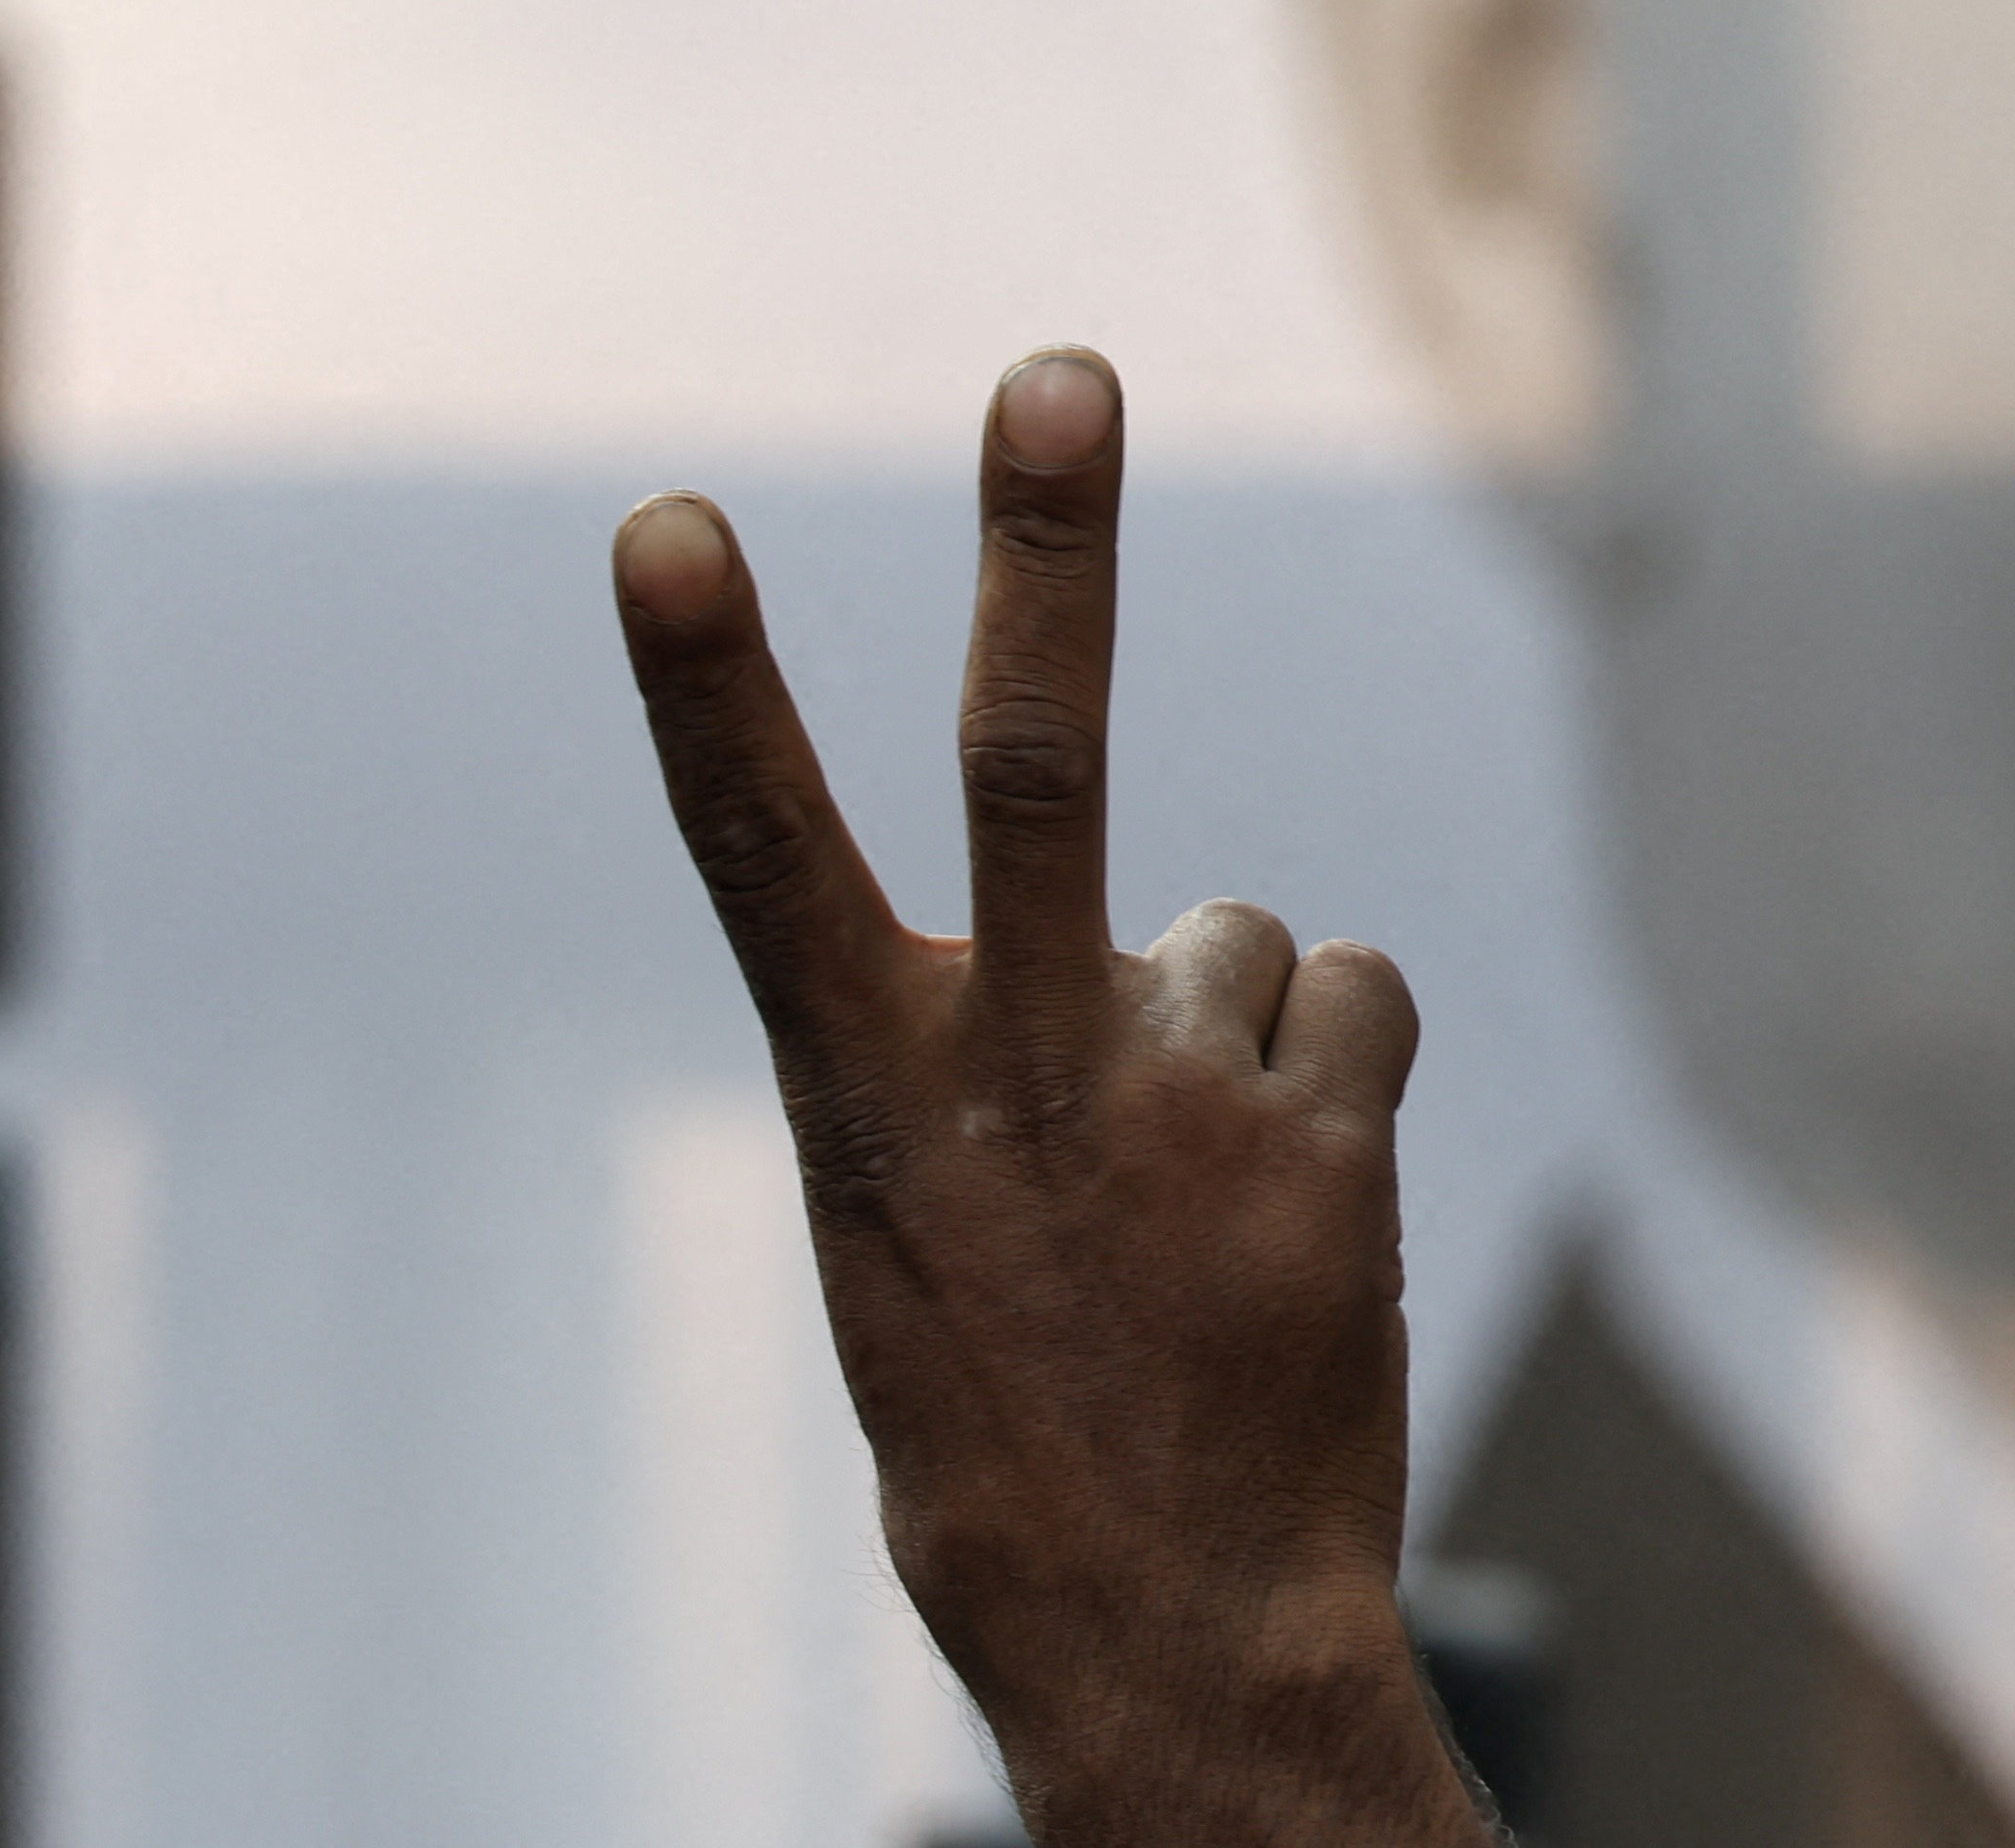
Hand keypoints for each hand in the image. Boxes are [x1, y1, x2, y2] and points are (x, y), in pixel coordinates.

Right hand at [611, 349, 1492, 1847]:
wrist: (1181, 1643)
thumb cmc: (1023, 1421)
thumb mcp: (925, 1231)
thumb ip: (984, 1055)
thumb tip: (1158, 916)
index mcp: (872, 1097)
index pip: (761, 856)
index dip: (712, 683)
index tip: (663, 519)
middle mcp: (1022, 1075)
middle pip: (1038, 762)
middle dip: (1045, 551)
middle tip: (1056, 371)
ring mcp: (1186, 1106)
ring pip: (1238, 936)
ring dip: (1228, 1037)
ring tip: (1193, 1204)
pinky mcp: (1332, 1145)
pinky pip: (1351, 1002)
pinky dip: (1332, 1079)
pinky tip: (1294, 1209)